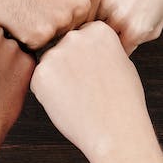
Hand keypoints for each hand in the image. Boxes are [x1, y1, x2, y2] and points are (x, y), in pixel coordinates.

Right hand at [0, 0, 98, 49]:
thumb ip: (84, 8)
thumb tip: (99, 42)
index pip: (87, 27)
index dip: (64, 21)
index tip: (48, 3)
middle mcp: (83, 4)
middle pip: (74, 39)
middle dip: (54, 33)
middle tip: (34, 8)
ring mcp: (63, 19)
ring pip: (56, 47)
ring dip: (40, 38)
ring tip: (27, 13)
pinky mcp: (41, 33)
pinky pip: (36, 51)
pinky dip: (24, 41)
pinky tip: (17, 20)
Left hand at [30, 21, 153, 160]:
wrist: (117, 132)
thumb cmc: (123, 102)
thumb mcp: (121, 62)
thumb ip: (99, 49)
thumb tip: (83, 46)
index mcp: (98, 30)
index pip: (82, 39)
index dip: (88, 61)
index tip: (99, 78)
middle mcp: (76, 36)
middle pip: (63, 49)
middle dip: (70, 67)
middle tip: (88, 91)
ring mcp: (56, 54)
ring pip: (49, 65)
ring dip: (58, 80)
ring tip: (80, 99)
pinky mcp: (40, 75)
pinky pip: (39, 82)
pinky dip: (48, 95)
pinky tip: (69, 105)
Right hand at [96, 0, 162, 53]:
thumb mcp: (155, 24)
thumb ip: (136, 42)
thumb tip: (116, 50)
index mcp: (135, 31)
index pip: (116, 52)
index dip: (113, 50)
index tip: (112, 45)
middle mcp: (119, 18)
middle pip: (100, 38)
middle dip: (101, 37)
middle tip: (105, 32)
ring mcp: (107, 0)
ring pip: (89, 21)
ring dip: (93, 20)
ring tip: (104, 14)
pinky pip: (90, 2)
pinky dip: (93, 3)